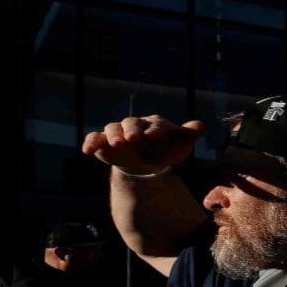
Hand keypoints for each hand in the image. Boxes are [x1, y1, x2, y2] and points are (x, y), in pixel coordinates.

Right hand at [81, 114, 204, 175]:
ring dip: (113, 135)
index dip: (155, 129)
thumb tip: (199, 124)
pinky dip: (90, 142)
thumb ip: (187, 135)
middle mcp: (135, 125)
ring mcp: (118, 132)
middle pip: (131, 123)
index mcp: (155, 124)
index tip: (154, 135)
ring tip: (117, 144)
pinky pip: (94, 139)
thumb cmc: (165, 151)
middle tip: (133, 139)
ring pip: (112, 128)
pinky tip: (87, 151)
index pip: (156, 124)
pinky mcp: (104, 142)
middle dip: (132, 129)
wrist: (145, 163)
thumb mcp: (178, 147)